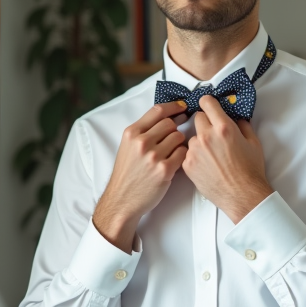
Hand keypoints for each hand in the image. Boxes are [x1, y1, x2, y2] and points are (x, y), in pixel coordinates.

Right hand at [93, 102, 188, 251]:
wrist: (122, 199)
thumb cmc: (127, 173)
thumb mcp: (128, 146)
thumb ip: (144, 131)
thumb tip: (168, 117)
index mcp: (131, 133)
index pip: (158, 111)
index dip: (174, 106)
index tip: (182, 107)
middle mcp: (142, 142)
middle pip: (170, 124)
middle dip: (175, 129)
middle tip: (175, 137)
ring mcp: (153, 156)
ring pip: (179, 137)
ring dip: (179, 143)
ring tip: (171, 152)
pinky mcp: (164, 170)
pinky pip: (183, 153)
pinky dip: (182, 156)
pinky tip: (174, 161)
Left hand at [182, 95, 271, 223]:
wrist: (242, 195)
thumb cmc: (250, 171)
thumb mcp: (253, 142)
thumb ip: (242, 125)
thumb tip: (236, 118)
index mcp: (224, 128)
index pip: (207, 103)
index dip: (208, 103)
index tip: (208, 105)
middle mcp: (206, 137)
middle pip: (197, 118)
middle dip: (205, 123)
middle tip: (214, 134)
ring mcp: (195, 151)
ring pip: (192, 137)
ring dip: (199, 141)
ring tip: (212, 155)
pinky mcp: (188, 165)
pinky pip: (188, 153)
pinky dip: (195, 156)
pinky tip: (207, 165)